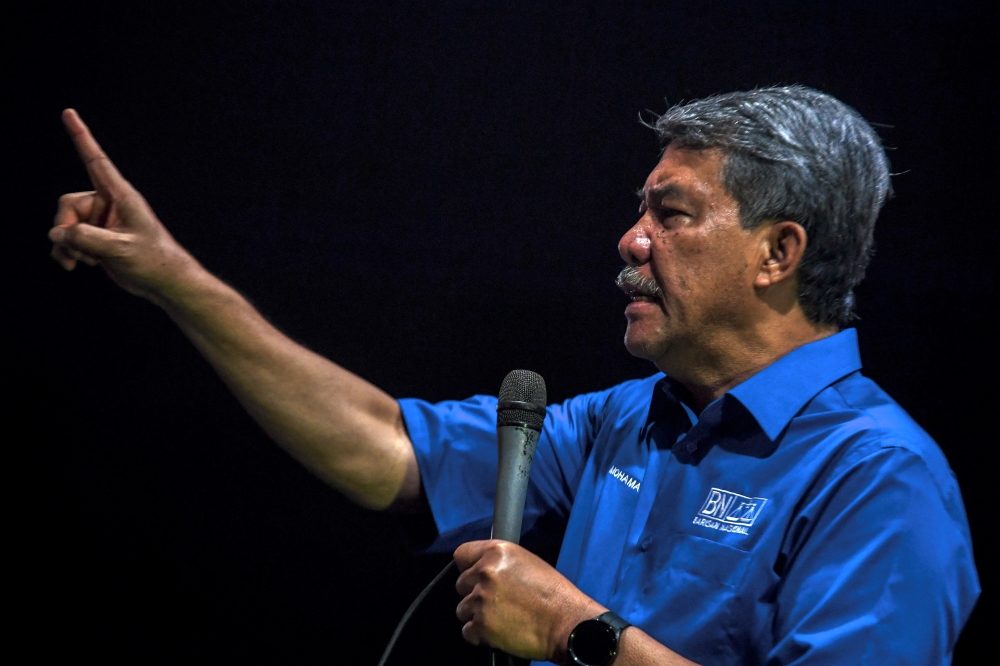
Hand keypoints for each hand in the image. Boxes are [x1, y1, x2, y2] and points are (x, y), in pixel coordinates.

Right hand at [49, 109, 193, 299]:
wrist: (163, 282)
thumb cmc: (152, 260)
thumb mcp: (119, 248)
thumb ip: (85, 238)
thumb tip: (56, 233)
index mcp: (120, 195)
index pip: (95, 160)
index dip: (81, 136)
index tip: (69, 112)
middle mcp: (108, 204)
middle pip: (68, 204)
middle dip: (66, 229)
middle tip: (76, 252)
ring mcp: (101, 221)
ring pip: (65, 224)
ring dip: (67, 245)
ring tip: (83, 262)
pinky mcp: (97, 238)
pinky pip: (67, 238)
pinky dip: (66, 252)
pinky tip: (74, 266)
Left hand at [454, 540, 604, 661]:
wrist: (566, 623)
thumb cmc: (554, 595)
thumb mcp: (527, 563)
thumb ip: (500, 563)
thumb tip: (482, 567)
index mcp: (497, 552)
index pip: (461, 554)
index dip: (467, 567)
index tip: (474, 576)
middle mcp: (486, 573)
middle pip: (461, 584)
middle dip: (474, 594)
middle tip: (496, 601)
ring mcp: (482, 600)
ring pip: (462, 609)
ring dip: (477, 615)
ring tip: (501, 617)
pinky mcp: (482, 625)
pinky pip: (468, 632)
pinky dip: (480, 635)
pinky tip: (499, 631)